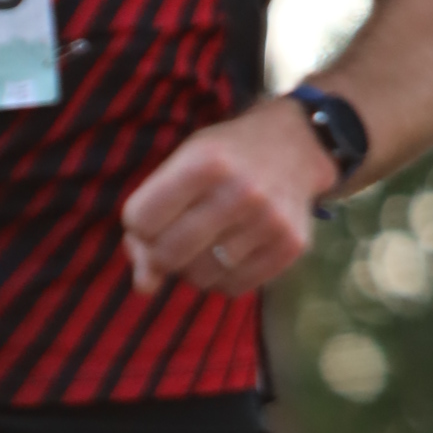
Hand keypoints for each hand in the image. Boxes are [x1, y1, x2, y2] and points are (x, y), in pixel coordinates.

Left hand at [118, 96, 337, 298]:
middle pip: (167, 255)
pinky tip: (232, 250)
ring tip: (208, 239)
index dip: (139, 225)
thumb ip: (148, 224)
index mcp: (205, 161)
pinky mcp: (291, 245)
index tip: (154, 215)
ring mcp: (270, 220)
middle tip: (177, 234)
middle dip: (160, 253)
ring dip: (193, 267)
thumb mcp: (179, 169)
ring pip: (200, 278)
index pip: (140, 221)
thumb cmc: (223, 159)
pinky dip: (222, 277)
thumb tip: (144, 287)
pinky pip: (234, 287)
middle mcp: (241, 191)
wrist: (294, 144)